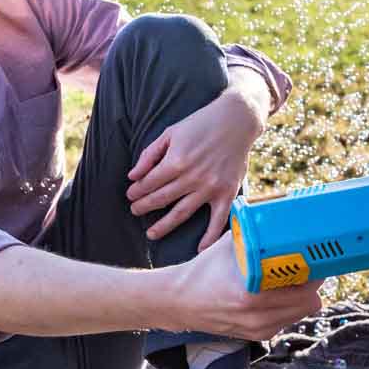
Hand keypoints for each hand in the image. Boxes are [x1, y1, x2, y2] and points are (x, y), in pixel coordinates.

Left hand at [127, 85, 264, 244]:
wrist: (236, 120)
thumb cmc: (200, 124)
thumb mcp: (170, 133)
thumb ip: (149, 155)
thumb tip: (132, 176)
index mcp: (176, 161)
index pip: (149, 184)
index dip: (136, 191)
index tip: (131, 195)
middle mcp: (192, 177)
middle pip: (161, 200)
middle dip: (144, 207)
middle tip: (135, 211)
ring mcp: (210, 188)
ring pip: (182, 214)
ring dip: (164, 226)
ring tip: (151, 233)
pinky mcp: (227, 193)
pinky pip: (218, 220)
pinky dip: (209, 236)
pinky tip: (199, 248)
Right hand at [166, 235, 327, 341]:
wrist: (179, 301)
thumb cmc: (204, 270)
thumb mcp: (230, 246)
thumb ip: (255, 232)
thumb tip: (277, 211)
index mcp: (252, 296)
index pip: (304, 290)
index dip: (317, 273)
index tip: (319, 258)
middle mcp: (258, 318)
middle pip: (310, 303)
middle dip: (313, 284)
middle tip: (310, 265)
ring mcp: (258, 330)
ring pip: (302, 313)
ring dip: (304, 296)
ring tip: (296, 277)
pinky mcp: (257, 335)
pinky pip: (288, 320)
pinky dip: (290, 306)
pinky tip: (280, 291)